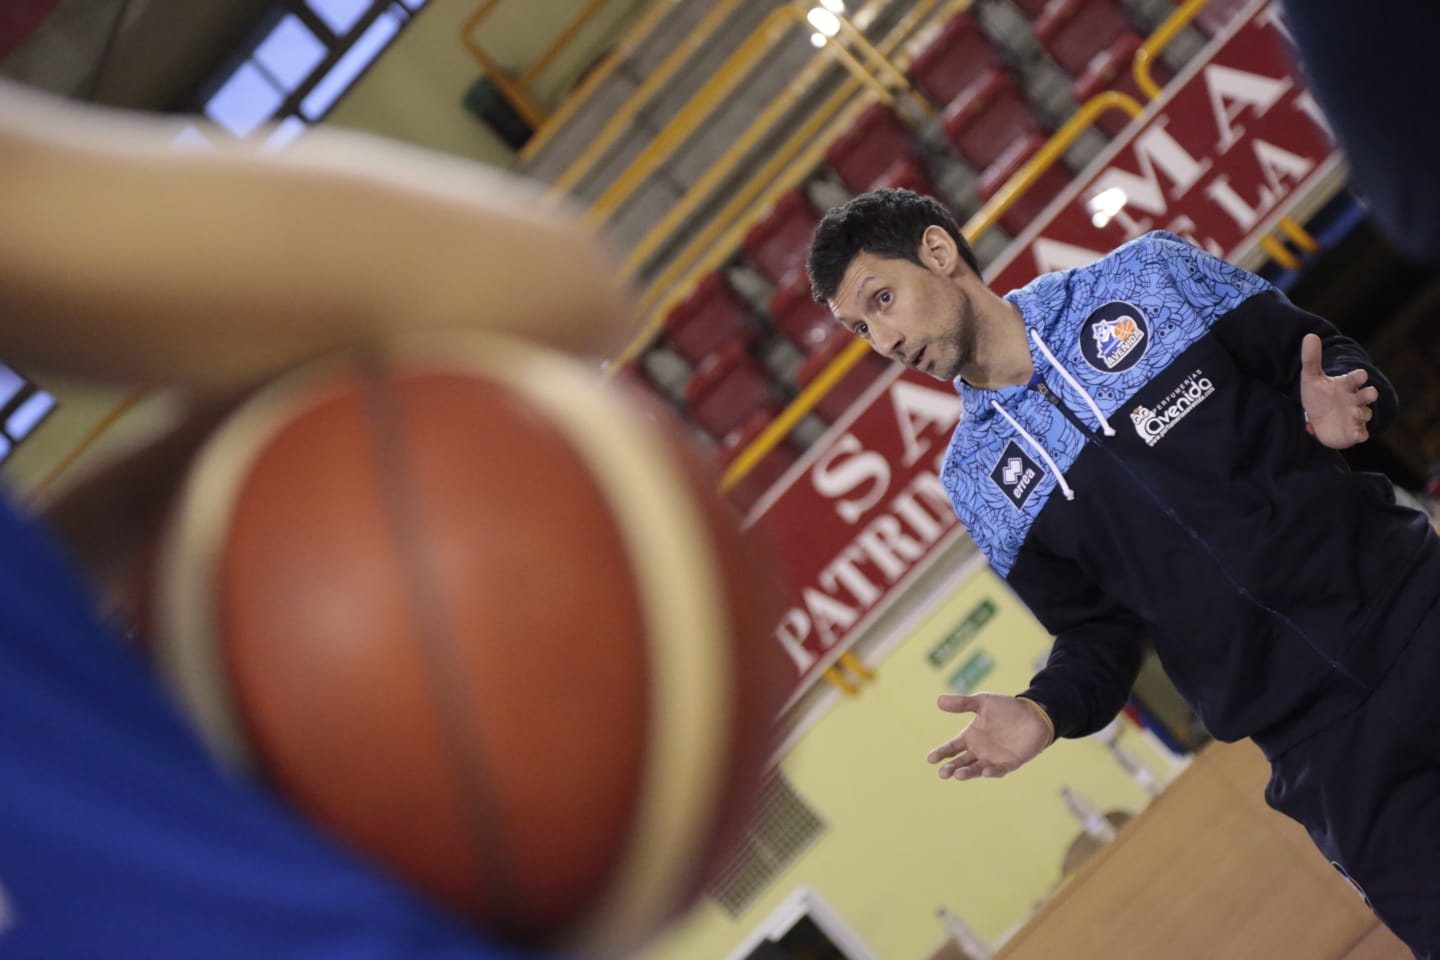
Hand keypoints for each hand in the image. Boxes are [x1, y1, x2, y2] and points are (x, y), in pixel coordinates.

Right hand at [925, 693, 1052, 781]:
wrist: (1034, 714)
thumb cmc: (1007, 707)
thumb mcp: (983, 702)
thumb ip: (962, 703)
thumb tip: (938, 701)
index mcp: (971, 737)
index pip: (952, 747)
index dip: (941, 753)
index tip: (930, 759)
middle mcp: (979, 750)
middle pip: (961, 762)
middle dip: (951, 768)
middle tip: (942, 773)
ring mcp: (994, 758)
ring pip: (977, 769)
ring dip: (967, 773)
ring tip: (958, 775)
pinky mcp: (1010, 763)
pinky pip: (999, 770)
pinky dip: (992, 772)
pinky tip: (985, 772)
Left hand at [1300, 334, 1379, 448]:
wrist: (1317, 420)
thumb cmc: (1318, 396)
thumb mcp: (1311, 378)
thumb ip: (1311, 359)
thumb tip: (1310, 335)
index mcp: (1347, 385)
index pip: (1357, 378)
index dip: (1359, 377)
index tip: (1361, 375)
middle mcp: (1355, 399)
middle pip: (1368, 395)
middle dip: (1370, 394)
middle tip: (1369, 394)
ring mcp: (1356, 416)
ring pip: (1365, 414)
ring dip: (1362, 414)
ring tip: (1355, 414)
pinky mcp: (1354, 431)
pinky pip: (1361, 434)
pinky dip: (1360, 434)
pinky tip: (1357, 435)